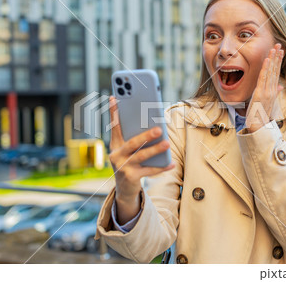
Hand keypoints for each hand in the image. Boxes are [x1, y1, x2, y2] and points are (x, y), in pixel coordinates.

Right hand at [108, 96, 174, 222]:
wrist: (124, 189)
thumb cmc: (130, 163)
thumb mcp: (129, 150)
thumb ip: (136, 138)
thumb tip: (154, 125)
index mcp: (115, 144)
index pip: (115, 126)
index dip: (114, 112)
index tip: (115, 97)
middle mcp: (116, 155)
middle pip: (132, 143)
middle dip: (146, 135)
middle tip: (159, 129)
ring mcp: (122, 167)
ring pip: (141, 156)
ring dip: (155, 150)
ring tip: (167, 143)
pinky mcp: (131, 178)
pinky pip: (149, 171)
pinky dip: (161, 167)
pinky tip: (171, 163)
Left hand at [245, 43, 283, 132]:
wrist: (258, 126)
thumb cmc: (261, 114)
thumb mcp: (268, 102)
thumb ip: (275, 93)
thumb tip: (281, 87)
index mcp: (273, 90)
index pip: (276, 72)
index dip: (278, 61)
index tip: (280, 51)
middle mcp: (272, 89)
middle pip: (275, 70)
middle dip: (277, 57)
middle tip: (279, 44)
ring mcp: (267, 91)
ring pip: (271, 72)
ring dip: (272, 59)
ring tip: (274, 48)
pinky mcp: (260, 93)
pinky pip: (263, 78)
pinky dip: (265, 69)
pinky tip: (267, 60)